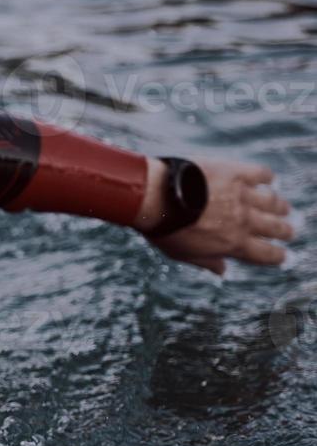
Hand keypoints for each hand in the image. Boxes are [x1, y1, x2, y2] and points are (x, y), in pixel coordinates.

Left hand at [134, 157, 294, 275]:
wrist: (157, 198)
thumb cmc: (165, 230)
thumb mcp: (183, 254)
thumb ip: (207, 262)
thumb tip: (223, 272)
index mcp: (233, 244)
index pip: (266, 254)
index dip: (277, 256)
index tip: (283, 256)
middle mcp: (244, 221)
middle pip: (275, 228)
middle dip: (285, 231)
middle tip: (288, 231)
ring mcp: (242, 196)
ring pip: (273, 202)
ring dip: (280, 206)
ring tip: (283, 208)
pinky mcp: (236, 173)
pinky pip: (261, 174)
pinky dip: (267, 177)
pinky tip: (269, 180)